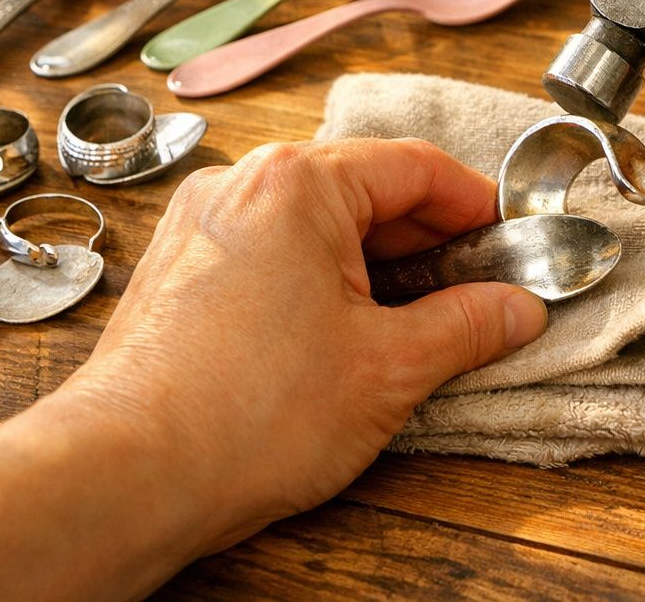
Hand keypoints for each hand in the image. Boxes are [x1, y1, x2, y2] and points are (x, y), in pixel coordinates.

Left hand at [0, 138, 546, 600]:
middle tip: (476, 288)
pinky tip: (347, 332)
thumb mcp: (391, 368)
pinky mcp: (180, 269)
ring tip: (417, 320)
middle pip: (364, 188)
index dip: (475, 205)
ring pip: (316, 223)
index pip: (415, 167)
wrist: (127, 475)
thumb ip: (468, 325)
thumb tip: (518, 309)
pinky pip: (272, 251)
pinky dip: (322, 278)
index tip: (510, 241)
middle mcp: (243, 184)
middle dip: (428, 238)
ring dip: (376, 262)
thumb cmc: (248, 415)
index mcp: (299, 183)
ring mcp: (202, 225)